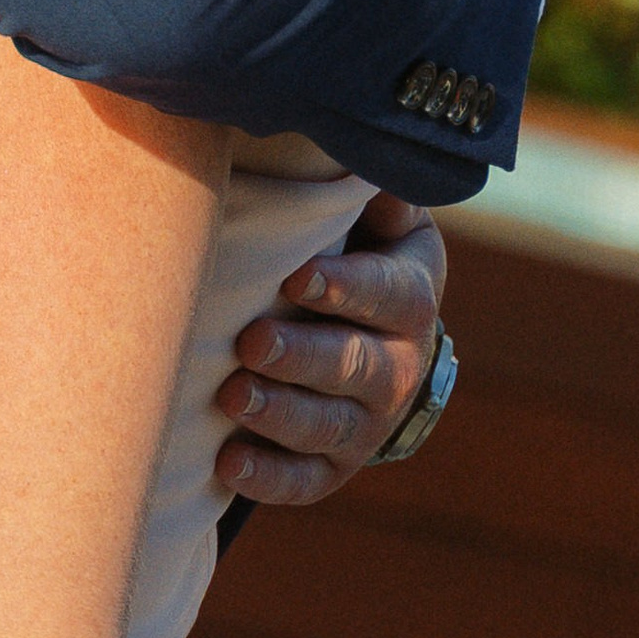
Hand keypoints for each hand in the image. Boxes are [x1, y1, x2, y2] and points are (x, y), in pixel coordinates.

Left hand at [213, 197, 446, 505]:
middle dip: (302, 357)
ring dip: (279, 415)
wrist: (380, 348)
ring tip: (231, 397)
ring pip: (326, 426)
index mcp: (409, 300)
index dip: (346, 288)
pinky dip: (268, 478)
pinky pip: (304, 481)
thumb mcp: (380, 223)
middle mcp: (398, 368)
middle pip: (355, 366)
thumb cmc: (359, 260)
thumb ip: (372, 197)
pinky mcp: (332, 467)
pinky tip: (228, 464)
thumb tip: (364, 156)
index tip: (296, 277)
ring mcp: (366, 424)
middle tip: (251, 343)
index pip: (388, 296)